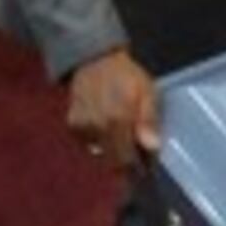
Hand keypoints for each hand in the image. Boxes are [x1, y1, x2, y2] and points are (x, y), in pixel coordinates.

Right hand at [65, 49, 161, 170]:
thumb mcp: (147, 92)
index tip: (148, 164)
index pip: (129, 160)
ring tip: (120, 129)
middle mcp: (98, 128)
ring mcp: (83, 128)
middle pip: (114, 162)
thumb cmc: (127, 76)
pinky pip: (89, 144)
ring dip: (113, 150)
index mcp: (118, 120)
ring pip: (102, 154)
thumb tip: (152, 147)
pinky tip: (105, 124)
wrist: (95, 60)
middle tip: (136, 148)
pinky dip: (98, 140)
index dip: (140, 166)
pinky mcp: (73, 126)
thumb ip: (149, 120)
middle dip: (127, 160)